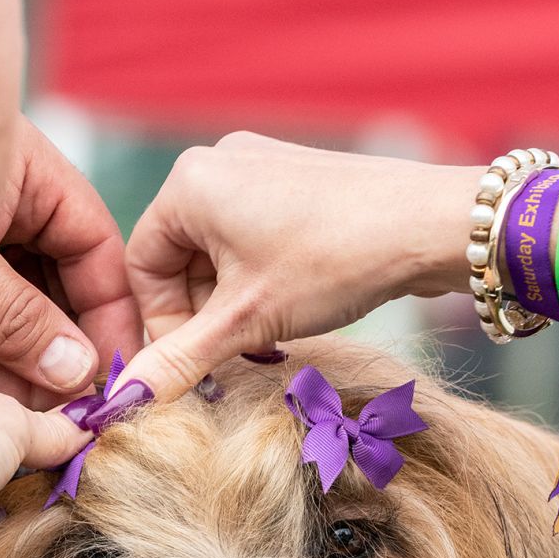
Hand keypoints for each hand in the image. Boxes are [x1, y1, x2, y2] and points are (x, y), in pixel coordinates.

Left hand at [0, 116, 142, 406]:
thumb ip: (19, 318)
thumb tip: (77, 373)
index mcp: (25, 172)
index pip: (95, 245)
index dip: (110, 311)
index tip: (114, 369)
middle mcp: (0, 201)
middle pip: (57, 280)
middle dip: (61, 345)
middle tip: (67, 402)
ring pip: (13, 303)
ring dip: (16, 357)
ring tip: (21, 406)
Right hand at [116, 132, 482, 400]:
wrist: (430, 225)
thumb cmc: (334, 260)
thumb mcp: (247, 319)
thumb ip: (181, 358)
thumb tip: (128, 396)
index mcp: (189, 182)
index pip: (142, 265)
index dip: (160, 324)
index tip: (190, 364)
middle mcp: (219, 162)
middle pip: (181, 259)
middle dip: (202, 317)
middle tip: (233, 359)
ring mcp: (263, 166)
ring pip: (223, 253)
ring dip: (235, 305)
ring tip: (268, 337)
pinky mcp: (300, 180)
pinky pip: (258, 237)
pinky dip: (264, 281)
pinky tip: (294, 308)